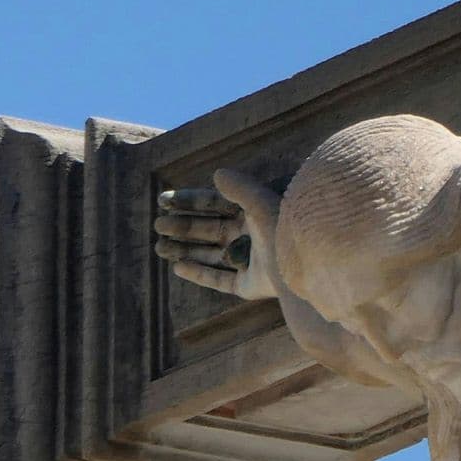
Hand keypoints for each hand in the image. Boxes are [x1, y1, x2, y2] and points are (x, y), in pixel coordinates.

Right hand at [154, 169, 282, 300]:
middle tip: (158, 225)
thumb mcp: (259, 201)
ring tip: (159, 247)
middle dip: (183, 227)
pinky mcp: (249, 286)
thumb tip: (216, 173)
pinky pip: (220, 279)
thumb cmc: (284, 229)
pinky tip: (177, 267)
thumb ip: (238, 187)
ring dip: (185, 250)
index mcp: (253, 213)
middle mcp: (251, 237)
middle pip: (210, 230)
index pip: (215, 203)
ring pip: (211, 255)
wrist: (302, 266)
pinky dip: (199, 273)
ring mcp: (250, 262)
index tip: (165, 201)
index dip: (190, 201)